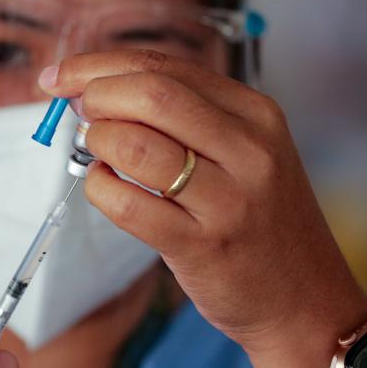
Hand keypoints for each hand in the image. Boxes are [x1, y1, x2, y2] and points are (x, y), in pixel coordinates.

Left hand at [39, 50, 366, 367]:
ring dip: (98, 142)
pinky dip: (100, 189)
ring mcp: (229, 199)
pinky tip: (105, 188)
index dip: (101, 65)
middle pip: (152, 94)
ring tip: (99, 153)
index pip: (166, 67)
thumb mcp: (244, 153)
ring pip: (136, 146)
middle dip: (96, 94)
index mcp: (256, 114)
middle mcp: (249, 149)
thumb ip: (184, 118)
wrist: (305, 302)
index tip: (61, 75)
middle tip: (76, 111)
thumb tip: (95, 89)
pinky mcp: (203, 246)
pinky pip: (128, 204)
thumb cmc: (259, 221)